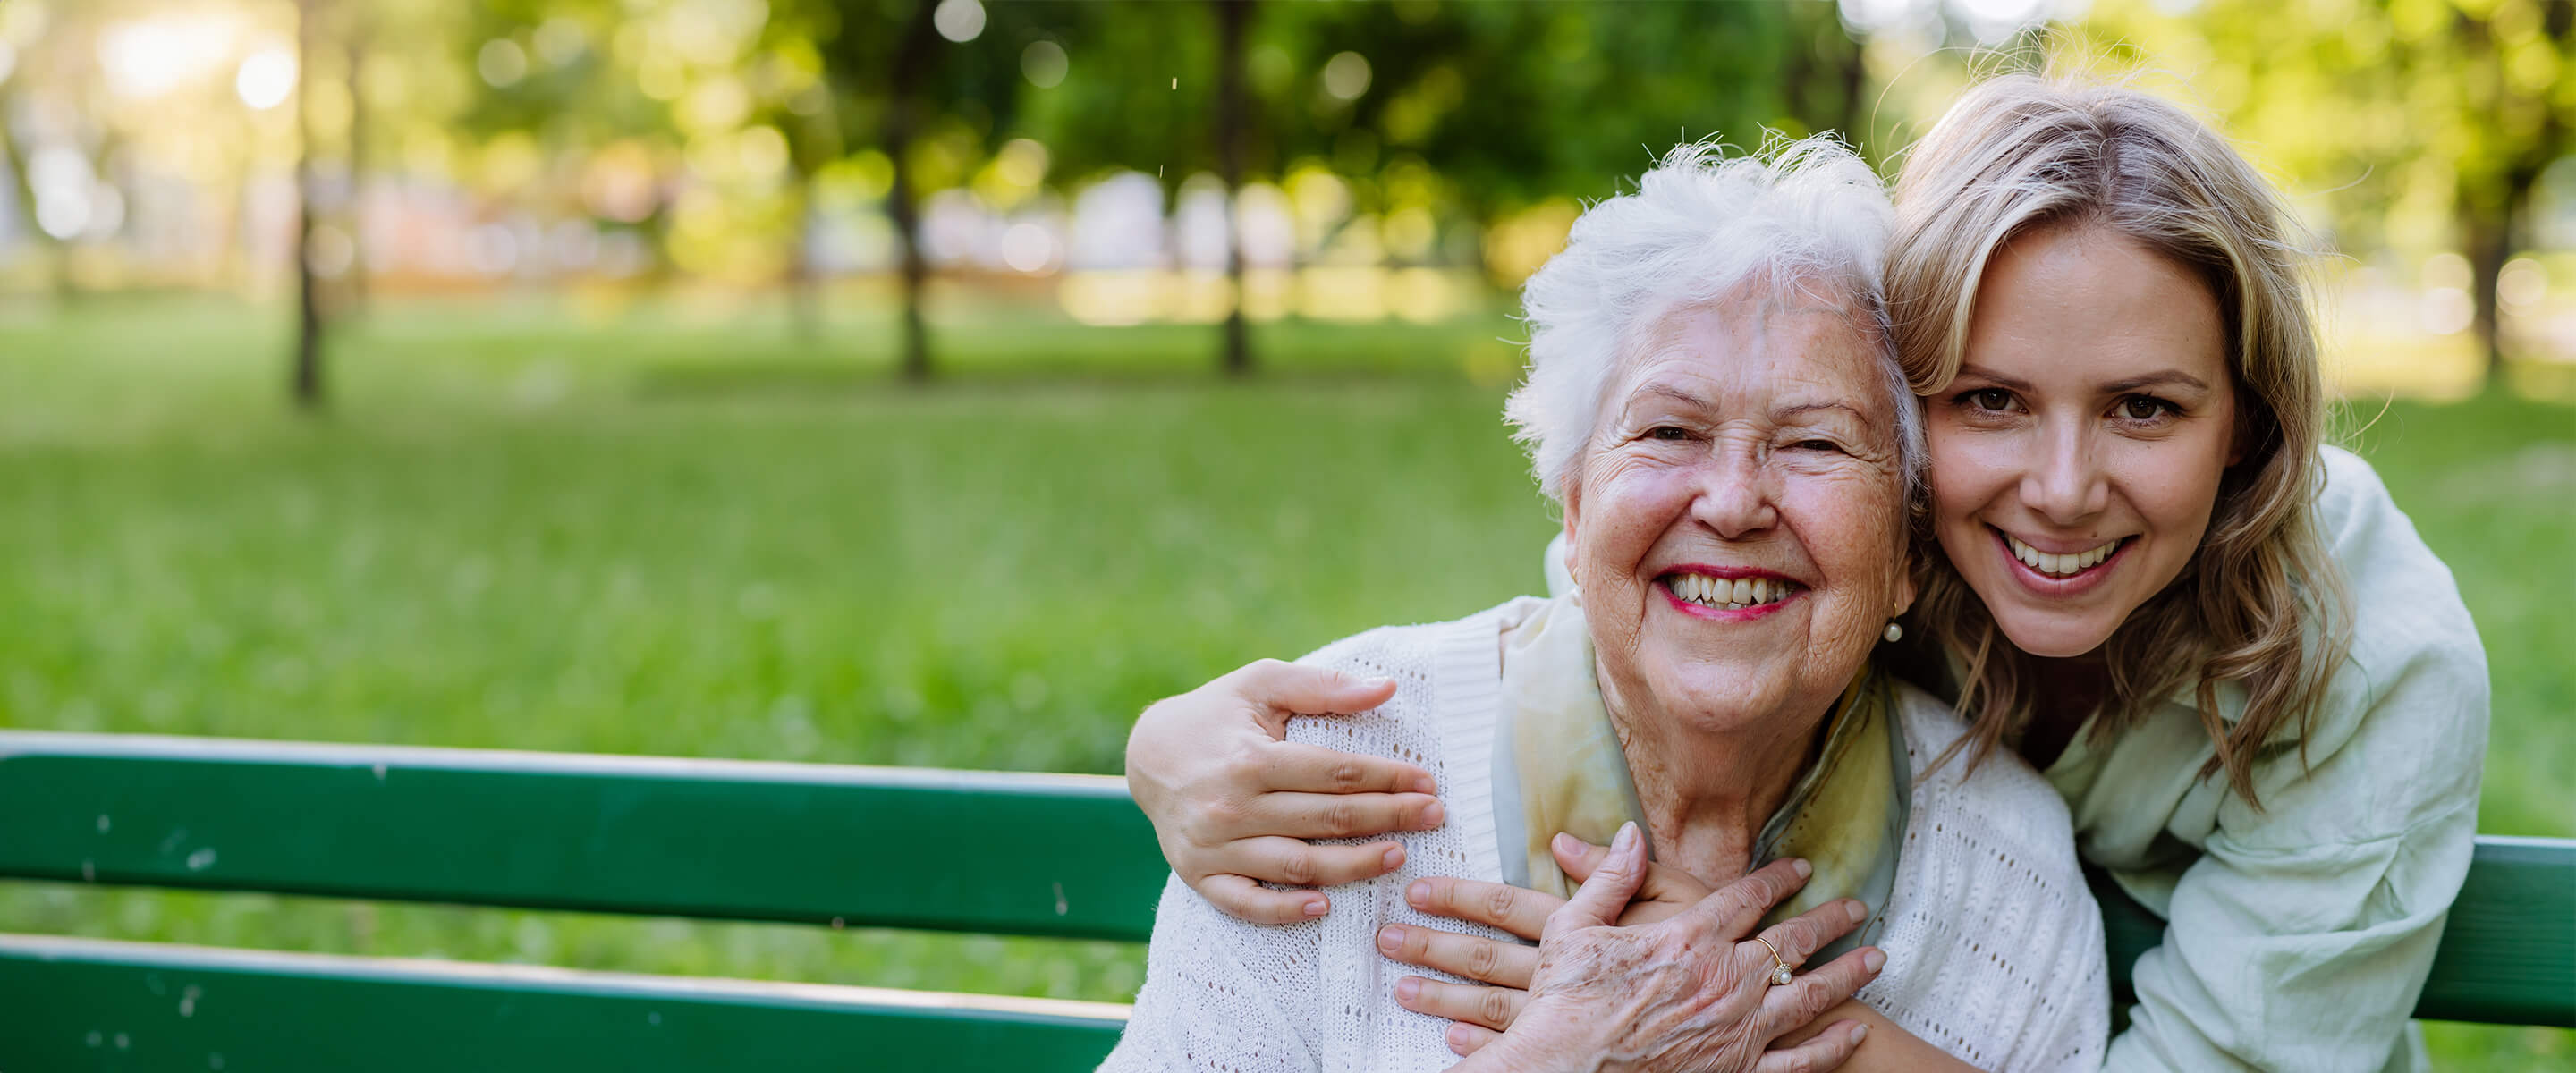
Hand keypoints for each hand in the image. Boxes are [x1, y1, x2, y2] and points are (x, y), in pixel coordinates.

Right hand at [1125, 658, 1445, 921]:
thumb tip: (1386, 688)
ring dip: (1353, 865)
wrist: (1148, 754)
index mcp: (1250, 759)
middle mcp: (1231, 807)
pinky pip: (1247, 904)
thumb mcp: (1262, 685)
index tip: (1426, 781)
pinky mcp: (1199, 876)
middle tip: (1432, 816)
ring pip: (1298, 865)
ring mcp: (1214, 847)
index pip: (1335, 772)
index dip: (1387, 778)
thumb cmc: (1215, 714)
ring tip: (1398, 855)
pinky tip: (1325, 906)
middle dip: (1388, 818)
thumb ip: (1322, 687)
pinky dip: (1284, 910)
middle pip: (1326, 819)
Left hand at [1380, 830, 1719, 1037]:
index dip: (1459, 896)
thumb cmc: (1707, 951)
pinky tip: (1452, 1039)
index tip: (1417, 889)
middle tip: (1385, 939)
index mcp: (1585, 929)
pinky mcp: (1574, 1046)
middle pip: (1485, 959)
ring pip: (1491, 1007)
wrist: (1740, 1016)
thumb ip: (1616, 873)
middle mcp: (1568, 975)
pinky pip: (1521, 1049)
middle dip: (1431, 948)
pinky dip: (1483, 1043)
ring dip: (1443, 998)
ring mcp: (1568, 1017)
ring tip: (1402, 989)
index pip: (1507, 906)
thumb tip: (1565, 840)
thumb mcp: (1674, 900)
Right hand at [1438, 825, 1881, 1072]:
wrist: (1562, 1072)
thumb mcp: (1573, 927)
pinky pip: (1798, 1060)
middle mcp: (1723, 980)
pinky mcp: (1735, 1071)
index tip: (1802, 869)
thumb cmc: (1563, 1003)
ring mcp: (1736, 1029)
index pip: (1748, 897)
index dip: (1780, 879)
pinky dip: (1831, 1045)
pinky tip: (1852, 1031)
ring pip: (1809, 995)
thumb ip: (1609, 877)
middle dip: (1830, 921)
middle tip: (1856, 908)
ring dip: (1847, 974)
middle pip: (1792, 942)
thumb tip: (1628, 833)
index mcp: (1688, 939)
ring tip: (1875, 959)